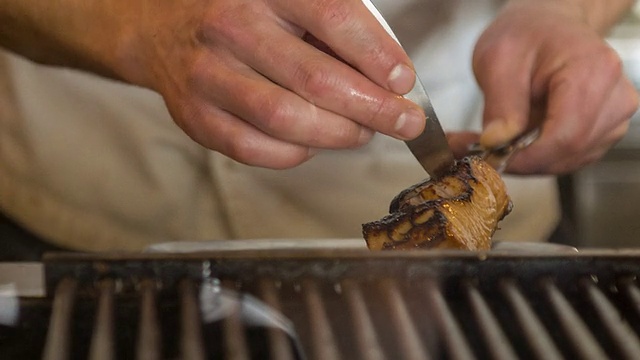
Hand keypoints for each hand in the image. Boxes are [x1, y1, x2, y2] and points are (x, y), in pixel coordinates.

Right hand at [115, 0, 425, 167]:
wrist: (163, 25)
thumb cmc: (246, 11)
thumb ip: (338, 26)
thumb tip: (390, 79)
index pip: (335, 17)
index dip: (378, 54)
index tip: (404, 81)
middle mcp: (231, 25)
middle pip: (317, 79)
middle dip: (375, 108)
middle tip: (404, 122)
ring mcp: (207, 73)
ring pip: (287, 120)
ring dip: (339, 134)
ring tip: (361, 132)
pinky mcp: (195, 115)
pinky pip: (255, 149)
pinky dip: (296, 154)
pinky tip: (311, 142)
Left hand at [467, 0, 638, 173]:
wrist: (548, 27)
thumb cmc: (526, 35)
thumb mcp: (498, 59)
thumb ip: (500, 102)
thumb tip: (496, 142)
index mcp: (592, 72)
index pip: (565, 137)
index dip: (527, 158)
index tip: (492, 160)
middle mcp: (614, 97)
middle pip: (570, 153)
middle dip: (523, 161)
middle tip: (482, 154)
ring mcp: (614, 116)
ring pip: (570, 160)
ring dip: (529, 161)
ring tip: (495, 142)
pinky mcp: (605, 129)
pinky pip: (570, 157)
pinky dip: (539, 157)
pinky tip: (516, 141)